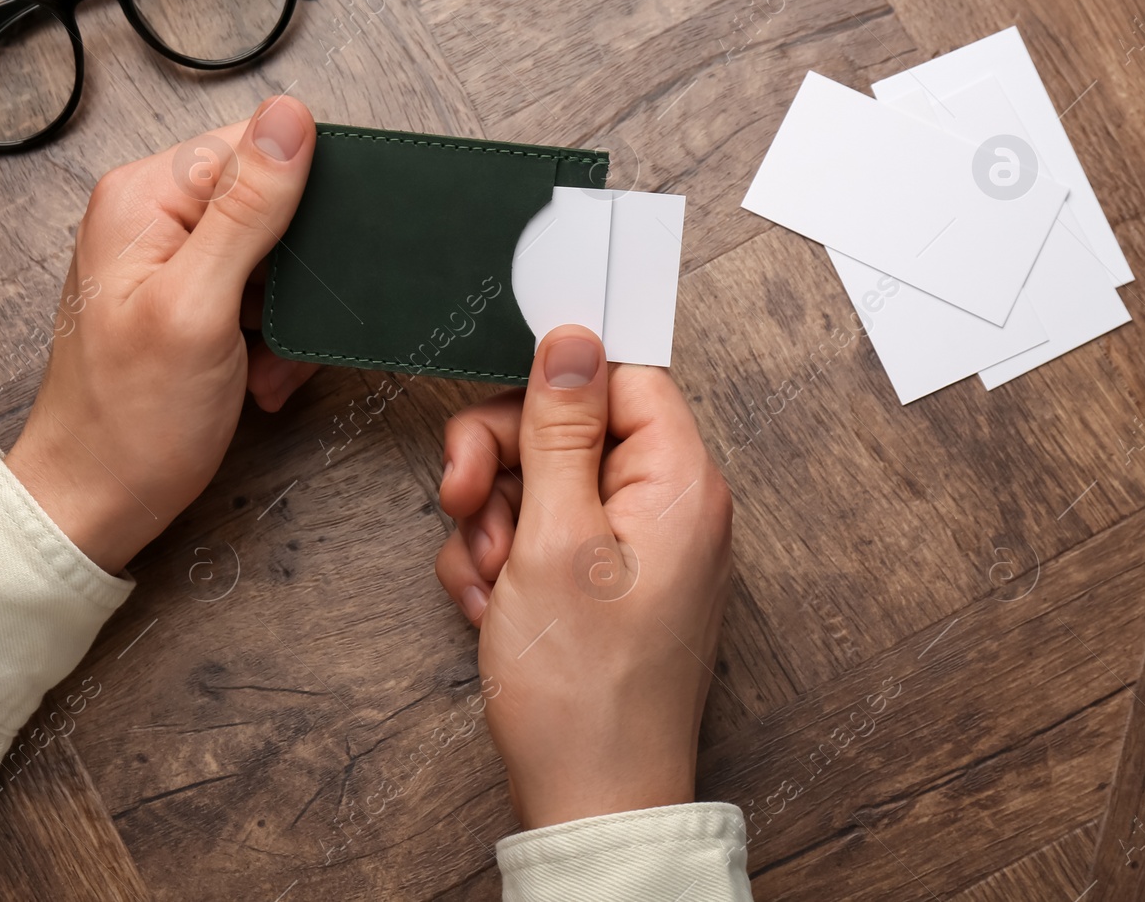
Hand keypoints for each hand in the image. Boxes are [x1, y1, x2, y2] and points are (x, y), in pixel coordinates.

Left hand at [5, 97, 319, 572]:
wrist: (96, 503)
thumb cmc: (131, 421)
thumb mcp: (201, 307)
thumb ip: (248, 209)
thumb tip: (291, 117)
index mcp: (145, 196)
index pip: (254, 146)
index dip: (301, 199)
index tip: (306, 263)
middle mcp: (152, 216)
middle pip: (268, 204)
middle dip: (294, 273)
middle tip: (281, 330)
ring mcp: (167, 261)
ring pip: (272, 258)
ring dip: (286, 316)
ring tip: (263, 367)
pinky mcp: (186, 302)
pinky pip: (256, 297)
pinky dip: (271, 339)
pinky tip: (258, 377)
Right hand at [435, 325, 732, 828]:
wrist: (588, 802)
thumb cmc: (584, 692)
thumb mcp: (555, 539)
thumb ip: (561, 431)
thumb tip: (573, 341)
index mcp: (679, 483)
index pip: (621, 376)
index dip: (552, 380)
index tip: (498, 396)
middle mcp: (665, 507)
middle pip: (567, 427)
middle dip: (502, 463)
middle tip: (466, 501)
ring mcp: (630, 547)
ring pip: (538, 482)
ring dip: (492, 522)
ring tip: (490, 581)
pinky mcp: (598, 582)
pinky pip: (535, 535)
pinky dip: (499, 564)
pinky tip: (491, 608)